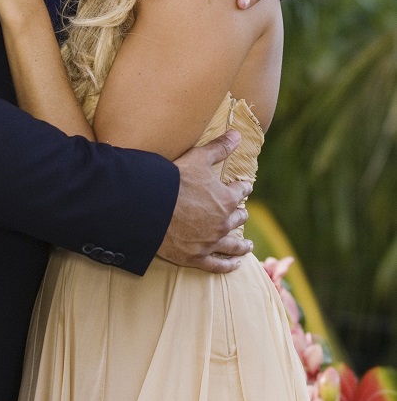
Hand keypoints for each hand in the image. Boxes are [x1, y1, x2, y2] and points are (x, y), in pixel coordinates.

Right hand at [157, 130, 252, 272]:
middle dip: (241, 214)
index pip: (240, 192)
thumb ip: (220, 148)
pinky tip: (235, 265)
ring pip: (232, 245)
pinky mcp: (196, 257)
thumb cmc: (175, 180)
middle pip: (238, 219)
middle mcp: (222, 223)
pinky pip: (218, 265)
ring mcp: (210, 242)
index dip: (242, 187)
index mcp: (226, 199)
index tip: (244, 186)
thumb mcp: (199, 158)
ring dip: (242, 245)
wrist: (151, 208)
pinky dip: (228, 266)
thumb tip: (238, 134)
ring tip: (248, 245)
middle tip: (242, 214)